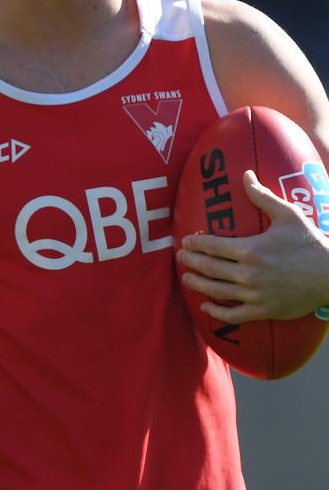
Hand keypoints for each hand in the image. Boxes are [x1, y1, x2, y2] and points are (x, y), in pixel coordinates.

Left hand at [177, 170, 328, 323]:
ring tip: (186, 278)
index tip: (185, 242)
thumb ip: (262, 196)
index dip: (196, 244)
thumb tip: (246, 174)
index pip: (213, 246)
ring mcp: (255, 295)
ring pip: (217, 291)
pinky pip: (233, 315)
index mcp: (251, 250)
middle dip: (191, 262)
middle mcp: (248, 274)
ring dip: (198, 285)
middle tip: (180, 258)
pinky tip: (206, 307)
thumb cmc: (310, 243)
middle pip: (209, 268)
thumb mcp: (288, 215)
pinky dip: (216, 313)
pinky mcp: (263, 311)